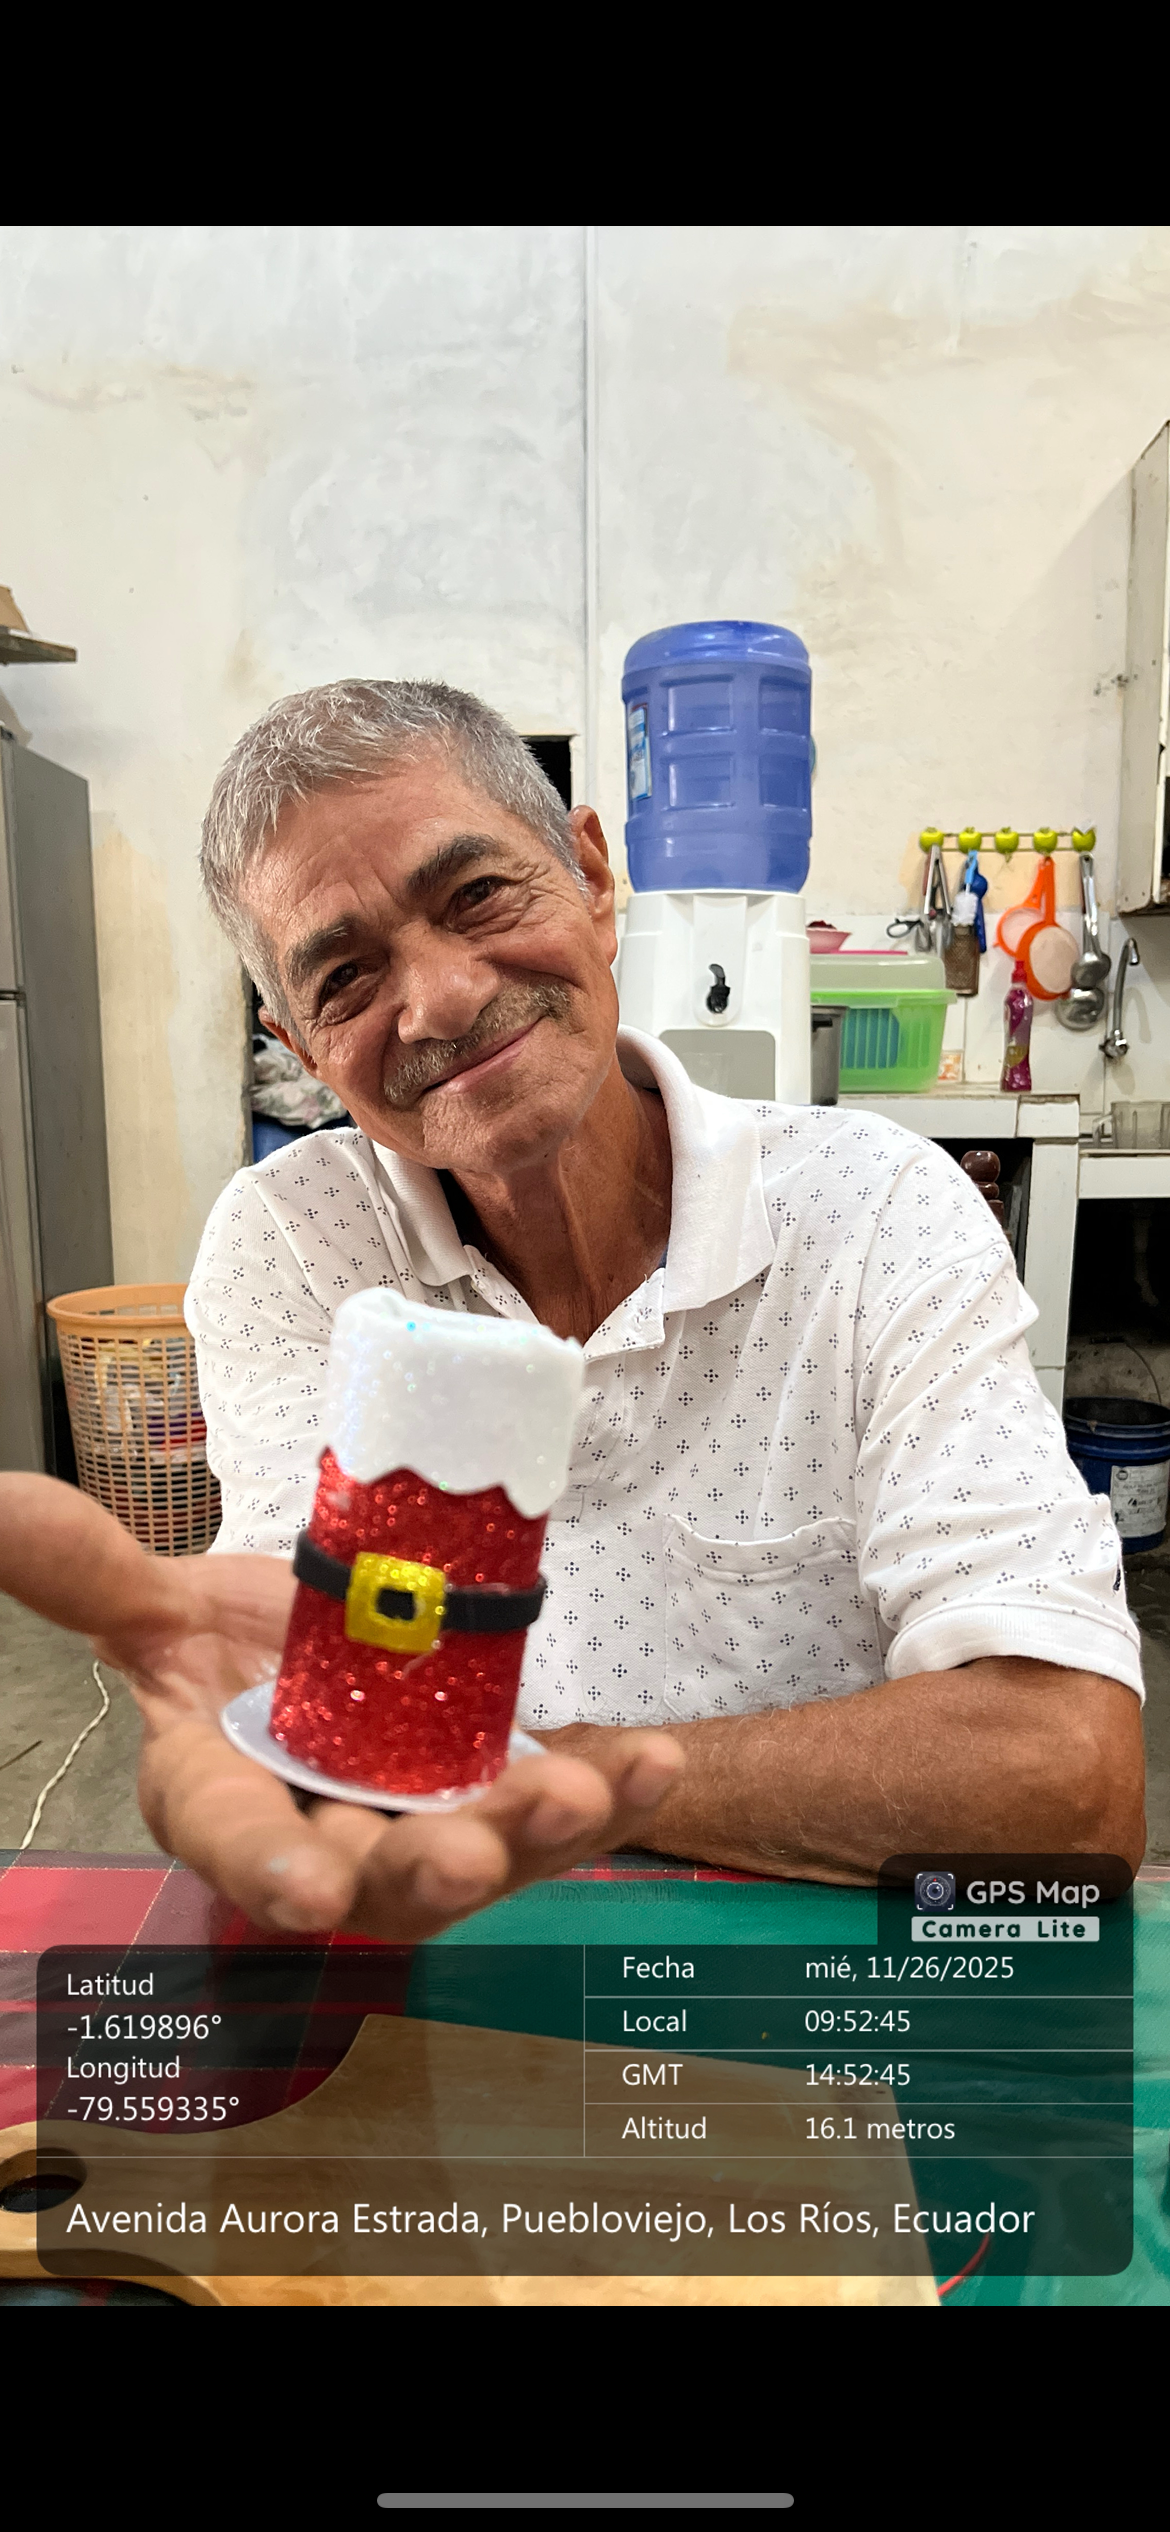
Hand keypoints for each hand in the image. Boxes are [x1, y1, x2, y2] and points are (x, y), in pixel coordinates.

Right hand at [0, 1479, 682, 1937]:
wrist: (317, 1659)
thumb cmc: (229, 1654)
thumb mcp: (157, 1610)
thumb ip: (82, 1571)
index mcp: (226, 1801)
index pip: (237, 1841)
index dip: (268, 1867)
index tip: (302, 1889)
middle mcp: (331, 1837)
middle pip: (376, 1874)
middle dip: (426, 1867)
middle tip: (468, 1847)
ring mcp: (428, 1827)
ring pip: (485, 1854)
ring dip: (540, 1833)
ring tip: (590, 1795)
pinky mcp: (510, 1798)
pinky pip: (568, 1806)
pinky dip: (616, 1789)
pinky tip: (657, 1762)